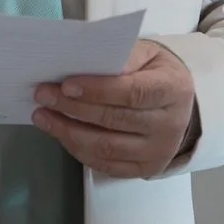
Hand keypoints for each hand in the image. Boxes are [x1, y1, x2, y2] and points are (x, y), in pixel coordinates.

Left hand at [33, 40, 198, 178]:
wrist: (180, 105)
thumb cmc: (156, 73)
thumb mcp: (147, 54)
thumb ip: (122, 57)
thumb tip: (87, 65)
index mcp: (173, 89)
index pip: (133, 93)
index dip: (98, 90)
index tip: (66, 85)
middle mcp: (170, 125)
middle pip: (115, 120)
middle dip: (73, 108)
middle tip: (43, 95)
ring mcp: (158, 152)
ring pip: (106, 147)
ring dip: (68, 132)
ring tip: (43, 116)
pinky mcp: (145, 169)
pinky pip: (105, 165)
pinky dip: (77, 149)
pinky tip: (60, 133)